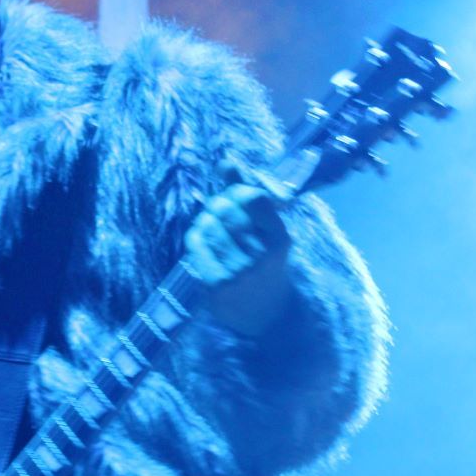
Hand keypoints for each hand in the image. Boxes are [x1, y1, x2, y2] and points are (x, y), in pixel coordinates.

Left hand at [183, 160, 291, 337]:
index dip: (236, 189)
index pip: (253, 197)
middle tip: (217, 212)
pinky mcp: (217, 285)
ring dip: (204, 221)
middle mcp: (261, 254)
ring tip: (210, 228)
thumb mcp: (267, 230)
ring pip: (208, 225)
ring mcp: (239, 271)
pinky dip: (195, 238)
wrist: (267, 314)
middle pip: (226, 209)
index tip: (233, 195)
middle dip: (217, 205)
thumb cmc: (266, 263)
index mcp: (279, 237)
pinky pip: (196, 246)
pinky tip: (202, 242)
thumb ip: (249, 194)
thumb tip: (226, 160)